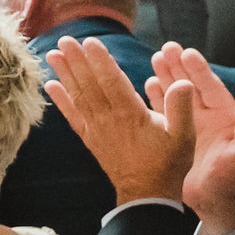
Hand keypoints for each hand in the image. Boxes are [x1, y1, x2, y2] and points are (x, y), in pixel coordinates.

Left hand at [42, 33, 194, 206]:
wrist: (147, 194)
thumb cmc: (168, 163)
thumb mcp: (184, 135)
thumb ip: (181, 107)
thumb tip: (182, 81)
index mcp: (131, 115)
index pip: (112, 82)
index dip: (100, 61)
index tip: (90, 42)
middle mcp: (109, 120)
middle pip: (90, 85)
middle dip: (77, 61)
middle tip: (65, 39)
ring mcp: (96, 130)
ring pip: (78, 97)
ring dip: (65, 75)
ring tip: (52, 54)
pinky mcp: (90, 139)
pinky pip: (72, 117)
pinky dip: (60, 101)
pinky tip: (50, 86)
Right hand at [151, 44, 234, 234]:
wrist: (218, 206)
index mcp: (225, 119)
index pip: (211, 89)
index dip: (199, 71)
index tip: (188, 53)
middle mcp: (208, 118)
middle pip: (191, 86)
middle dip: (179, 67)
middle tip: (166, 48)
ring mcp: (191, 127)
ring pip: (177, 95)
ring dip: (166, 77)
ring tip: (154, 59)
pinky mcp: (177, 137)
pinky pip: (164, 112)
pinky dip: (156, 98)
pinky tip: (146, 84)